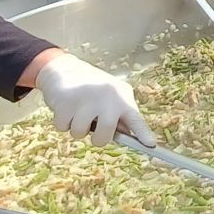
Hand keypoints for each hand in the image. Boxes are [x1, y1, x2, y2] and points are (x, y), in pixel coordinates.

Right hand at [34, 52, 152, 146]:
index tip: (151, 144)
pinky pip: (62, 127)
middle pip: (104, 137)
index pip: (135, 118)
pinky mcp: (65, 101)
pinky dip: (62, 122)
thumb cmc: (92, 89)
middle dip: (97, 138)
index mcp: (122, 97)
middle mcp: (107, 97)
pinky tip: (66, 107)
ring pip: (79, 133)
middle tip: (93, 126)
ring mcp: (86, 98)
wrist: (64, 69)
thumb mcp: (112, 98)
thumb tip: (127, 135)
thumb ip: (119, 116)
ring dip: (76, 128)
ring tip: (78, 111)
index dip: (143, 133)